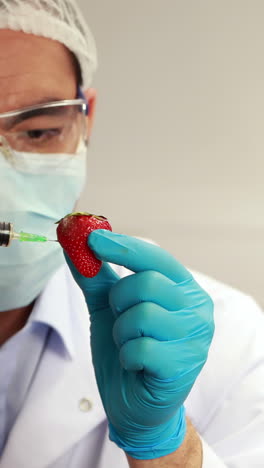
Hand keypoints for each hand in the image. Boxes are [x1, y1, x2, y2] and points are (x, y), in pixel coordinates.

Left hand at [65, 230, 213, 459]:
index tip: (92, 239)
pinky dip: (126, 356)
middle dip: (119, 300)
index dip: (123, 247)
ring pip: (143, 315)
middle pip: (147, 283)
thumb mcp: (109, 309)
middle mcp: (197, 308)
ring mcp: (195, 338)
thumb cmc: (128, 351)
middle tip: (119, 318)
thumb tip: (74, 241)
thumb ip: (96, 276)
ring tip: (129, 345)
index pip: (156, 257)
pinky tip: (135, 366)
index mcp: (184, 288)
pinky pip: (141, 348)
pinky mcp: (184, 366)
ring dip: (122, 332)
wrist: (136, 406)